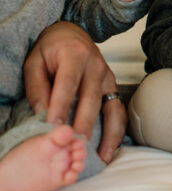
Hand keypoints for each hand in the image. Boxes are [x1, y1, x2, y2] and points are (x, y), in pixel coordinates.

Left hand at [23, 21, 124, 162]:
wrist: (71, 34)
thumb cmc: (50, 49)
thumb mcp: (34, 62)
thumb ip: (36, 87)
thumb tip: (42, 115)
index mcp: (75, 55)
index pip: (67, 85)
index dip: (61, 107)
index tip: (55, 129)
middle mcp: (96, 65)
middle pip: (91, 99)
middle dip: (84, 125)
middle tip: (76, 147)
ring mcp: (108, 76)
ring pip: (112, 107)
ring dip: (107, 134)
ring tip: (100, 156)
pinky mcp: (113, 86)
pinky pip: (119, 110)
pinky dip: (117, 130)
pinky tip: (111, 147)